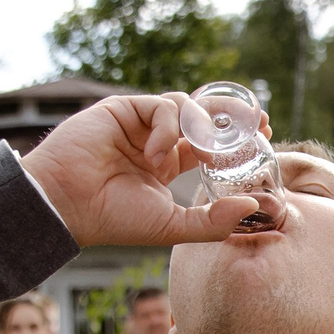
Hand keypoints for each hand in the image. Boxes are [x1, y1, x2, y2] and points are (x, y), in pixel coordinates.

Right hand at [20, 94, 264, 247]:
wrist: (67, 205)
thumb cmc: (113, 219)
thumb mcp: (171, 226)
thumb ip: (212, 221)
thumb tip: (254, 207)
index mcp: (165, 165)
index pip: (208, 145)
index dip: (235, 138)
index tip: (266, 134)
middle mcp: (154, 141)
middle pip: (202, 118)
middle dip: (232, 118)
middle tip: (259, 123)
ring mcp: (138, 124)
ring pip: (186, 107)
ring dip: (198, 131)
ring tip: (197, 155)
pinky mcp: (123, 109)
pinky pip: (162, 106)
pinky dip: (168, 128)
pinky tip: (154, 154)